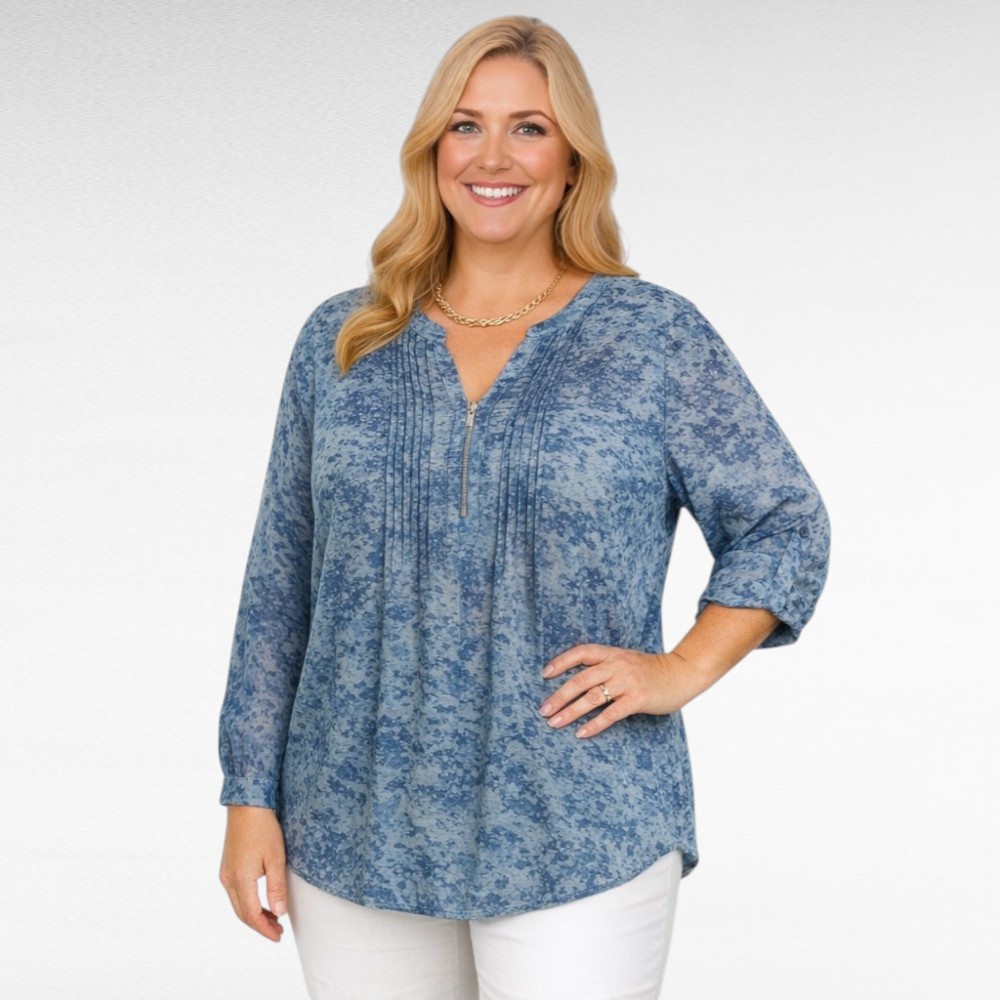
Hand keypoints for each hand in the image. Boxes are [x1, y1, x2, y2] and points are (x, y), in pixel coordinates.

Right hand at [219, 805, 287, 941]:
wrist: (247, 805)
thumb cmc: (263, 828)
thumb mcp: (275, 858)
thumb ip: (277, 887)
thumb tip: (280, 913)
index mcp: (240, 879)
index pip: (251, 915)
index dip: (265, 929)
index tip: (278, 936)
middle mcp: (228, 879)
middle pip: (242, 914)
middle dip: (260, 926)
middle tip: (278, 932)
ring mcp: (225, 873)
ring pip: (238, 904)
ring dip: (254, 915)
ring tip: (274, 919)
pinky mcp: (227, 867)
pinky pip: (236, 893)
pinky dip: (248, 903)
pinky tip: (261, 901)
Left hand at [539, 644, 704, 738]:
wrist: (682, 673)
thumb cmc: (651, 670)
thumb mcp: (626, 660)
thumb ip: (606, 666)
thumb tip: (578, 682)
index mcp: (612, 654)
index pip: (581, 652)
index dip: (561, 662)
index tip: (544, 674)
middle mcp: (617, 665)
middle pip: (580, 679)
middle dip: (559, 696)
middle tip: (544, 710)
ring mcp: (627, 682)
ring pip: (591, 697)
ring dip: (570, 712)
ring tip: (555, 723)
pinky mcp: (638, 698)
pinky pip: (611, 713)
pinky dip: (594, 724)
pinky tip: (581, 733)